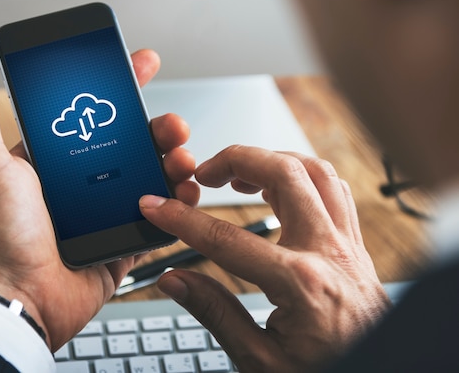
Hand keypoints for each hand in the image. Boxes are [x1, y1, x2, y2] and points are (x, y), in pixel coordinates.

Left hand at [0, 49, 198, 349]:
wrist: (17, 298)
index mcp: (54, 163)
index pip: (93, 116)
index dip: (120, 91)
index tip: (140, 66)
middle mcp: (81, 185)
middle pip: (131, 145)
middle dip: (157, 129)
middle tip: (172, 125)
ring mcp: (103, 214)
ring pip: (149, 178)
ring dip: (171, 162)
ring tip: (181, 158)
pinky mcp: (120, 243)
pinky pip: (156, 219)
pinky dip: (174, 204)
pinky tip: (184, 192)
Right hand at [139, 146, 390, 371]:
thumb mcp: (261, 361)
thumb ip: (215, 314)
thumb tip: (174, 280)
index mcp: (301, 285)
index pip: (227, 239)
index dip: (182, 220)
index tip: (157, 206)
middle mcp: (329, 252)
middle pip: (284, 174)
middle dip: (236, 160)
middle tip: (204, 173)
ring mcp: (348, 245)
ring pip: (316, 171)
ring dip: (272, 160)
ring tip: (238, 175)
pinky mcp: (355, 246)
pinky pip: (334, 189)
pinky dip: (302, 176)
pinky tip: (278, 188)